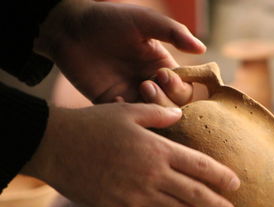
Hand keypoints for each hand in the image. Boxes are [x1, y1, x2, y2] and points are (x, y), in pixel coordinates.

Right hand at [22, 103, 239, 206]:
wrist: (57, 147)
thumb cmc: (94, 125)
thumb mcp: (129, 111)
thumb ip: (158, 114)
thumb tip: (179, 114)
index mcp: (159, 149)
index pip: (200, 166)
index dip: (221, 176)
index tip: (236, 184)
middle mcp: (153, 175)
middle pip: (195, 193)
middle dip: (217, 204)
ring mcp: (138, 195)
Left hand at [34, 0, 202, 103]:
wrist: (71, 28)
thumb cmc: (110, 19)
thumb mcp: (144, 21)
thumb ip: (174, 33)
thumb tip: (202, 48)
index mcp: (162, 67)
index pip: (184, 89)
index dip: (179, 87)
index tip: (163, 74)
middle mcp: (151, 84)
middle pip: (173, 107)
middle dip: (165, 99)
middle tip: (147, 83)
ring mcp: (131, 95)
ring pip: (152, 116)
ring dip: (149, 108)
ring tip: (137, 89)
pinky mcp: (111, 103)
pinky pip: (126, 118)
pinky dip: (126, 113)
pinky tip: (116, 97)